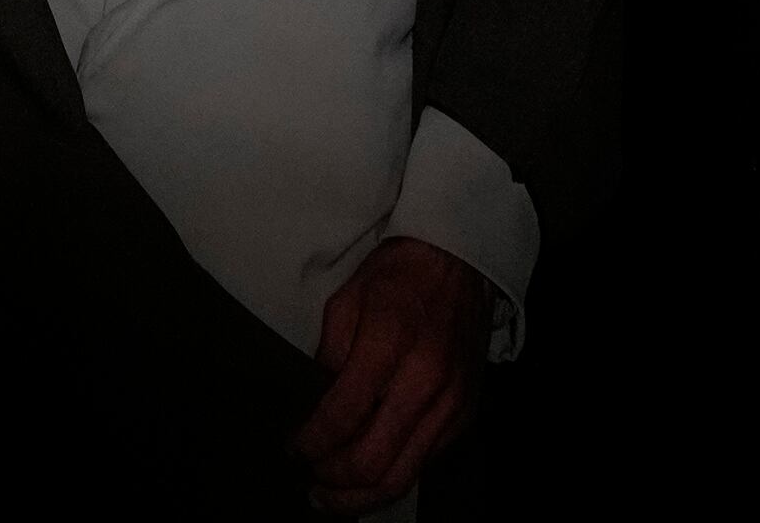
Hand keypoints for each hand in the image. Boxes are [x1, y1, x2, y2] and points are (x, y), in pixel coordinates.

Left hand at [295, 236, 490, 513]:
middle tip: (311, 483)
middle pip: (372, 461)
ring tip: (335, 498)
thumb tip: (318, 403)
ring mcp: (450, 402)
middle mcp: (425, 380)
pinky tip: (371, 474)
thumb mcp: (347, 298)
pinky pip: (425, 462)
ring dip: (362, 497)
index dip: (310, 442)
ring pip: (402, 476)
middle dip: (333, 482)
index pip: (341, 417)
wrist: (460, 262)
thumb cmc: (399, 275)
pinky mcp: (465, 413)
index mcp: (389, 344)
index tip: (294, 448)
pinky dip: (394, 476)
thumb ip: (329, 353)